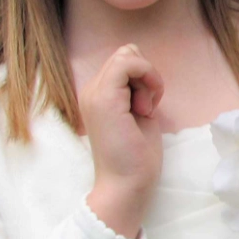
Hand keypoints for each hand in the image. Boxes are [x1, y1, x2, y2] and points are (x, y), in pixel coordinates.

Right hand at [81, 44, 163, 238]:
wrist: (127, 185)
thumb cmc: (137, 156)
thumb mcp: (139, 112)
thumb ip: (137, 88)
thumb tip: (140, 61)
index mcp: (97, 95)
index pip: (124, 61)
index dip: (143, 76)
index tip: (148, 105)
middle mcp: (90, 91)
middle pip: (126, 54)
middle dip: (145, 74)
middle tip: (147, 106)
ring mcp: (94, 93)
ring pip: (127, 55)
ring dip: (146, 78)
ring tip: (145, 109)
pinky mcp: (104, 98)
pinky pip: (128, 63)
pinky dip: (147, 77)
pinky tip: (147, 106)